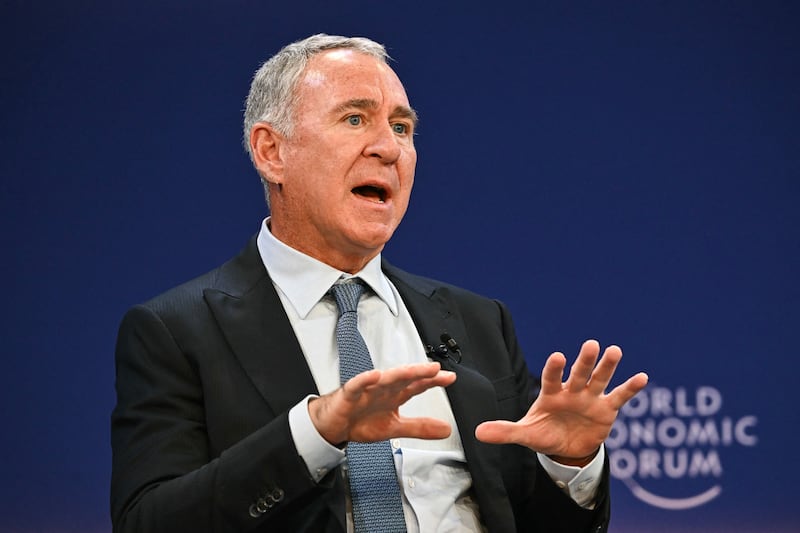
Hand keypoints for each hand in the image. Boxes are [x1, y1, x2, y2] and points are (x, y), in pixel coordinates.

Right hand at [308, 362, 456, 444]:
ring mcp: (368, 389)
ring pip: (385, 378)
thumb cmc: (361, 420)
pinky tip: (375, 375)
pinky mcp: (350, 394)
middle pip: (405, 378)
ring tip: (414, 370)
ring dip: (399, 373)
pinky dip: (365, 380)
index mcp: (396, 395)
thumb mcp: (395, 427)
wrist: (334, 426)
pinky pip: (357, 385)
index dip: (433, 381)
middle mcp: (384, 388)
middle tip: (436, 369)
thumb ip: (420, 427)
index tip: (450, 378)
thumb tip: (445, 429)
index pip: (418, 385)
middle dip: (420, 373)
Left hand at [475, 340, 647, 464]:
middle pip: (579, 373)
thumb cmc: (544, 434)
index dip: (555, 368)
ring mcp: (590, 398)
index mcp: (551, 394)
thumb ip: (505, 431)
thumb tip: (477, 432)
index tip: (557, 356)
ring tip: (615, 351)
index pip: (551, 378)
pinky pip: (619, 396)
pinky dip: (630, 388)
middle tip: (591, 344)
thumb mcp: (525, 434)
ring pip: (600, 379)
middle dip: (585, 360)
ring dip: (608, 366)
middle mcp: (572, 391)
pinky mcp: (606, 409)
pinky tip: (642, 377)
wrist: (566, 448)